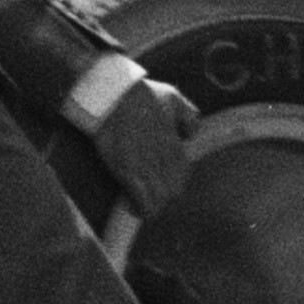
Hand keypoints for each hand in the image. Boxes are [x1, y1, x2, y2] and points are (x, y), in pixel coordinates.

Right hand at [90, 71, 197, 216]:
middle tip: (151, 194)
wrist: (113, 95)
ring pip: (159, 201)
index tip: (163, 183)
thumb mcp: (174, 98)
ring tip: (142, 204)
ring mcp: (146, 169)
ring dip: (152, 206)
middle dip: (163, 197)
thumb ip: (188, 117)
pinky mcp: (127, 173)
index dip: (173, 184)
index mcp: (176, 147)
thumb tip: (190, 134)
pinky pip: (141, 202)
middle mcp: (165, 162)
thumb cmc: (142, 94)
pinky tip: (132, 207)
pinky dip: (139, 209)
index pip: (182, 177)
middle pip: (172, 193)